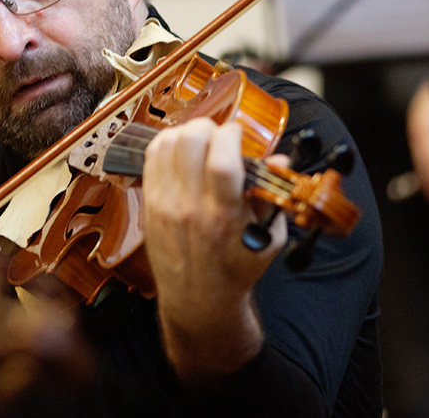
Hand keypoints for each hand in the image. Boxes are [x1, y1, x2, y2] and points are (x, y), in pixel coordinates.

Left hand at [141, 119, 285, 384]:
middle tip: (219, 137)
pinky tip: (182, 150)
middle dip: (209, 128)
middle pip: (189, 142)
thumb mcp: (267, 237)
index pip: (222, 161)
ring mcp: (164, 203)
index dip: (231, 135)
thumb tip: (279, 158)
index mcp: (224, 216)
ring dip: (187, 133)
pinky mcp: (149, 203)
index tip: (239, 136)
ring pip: (167, 144)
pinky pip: (151, 157)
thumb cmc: (237, 268)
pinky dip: (167, 144)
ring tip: (201, 142)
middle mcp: (190, 207)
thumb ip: (271, 194)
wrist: (198, 299)